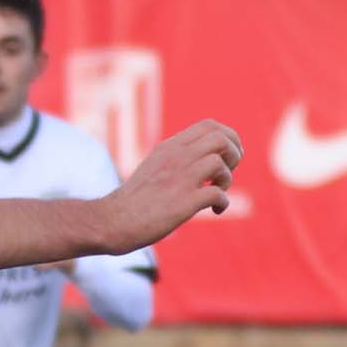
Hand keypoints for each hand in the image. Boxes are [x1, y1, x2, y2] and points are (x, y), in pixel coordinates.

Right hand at [97, 120, 241, 250]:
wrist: (113, 221)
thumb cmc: (135, 200)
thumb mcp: (155, 167)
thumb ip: (177, 159)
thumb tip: (205, 162)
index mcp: (170, 147)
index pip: (210, 125)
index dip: (229, 138)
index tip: (227, 157)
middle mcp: (176, 158)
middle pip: (221, 139)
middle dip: (234, 155)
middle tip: (225, 173)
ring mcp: (179, 178)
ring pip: (220, 162)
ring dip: (227, 179)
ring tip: (217, 191)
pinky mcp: (183, 202)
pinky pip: (217, 194)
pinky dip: (223, 202)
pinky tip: (215, 211)